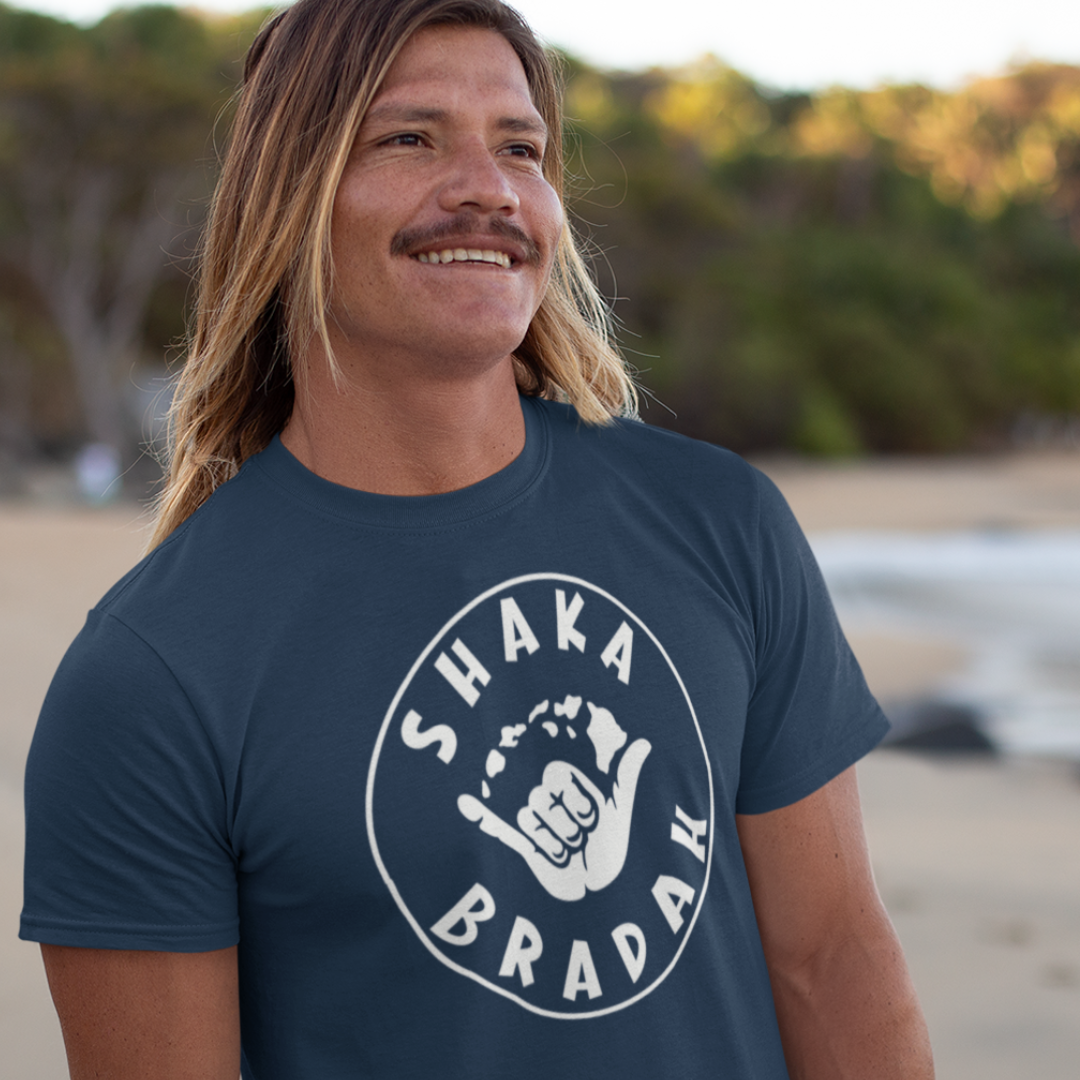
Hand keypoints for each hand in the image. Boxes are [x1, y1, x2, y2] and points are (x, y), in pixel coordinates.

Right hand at [458, 737, 650, 901]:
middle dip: (569, 828)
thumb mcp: (619, 809)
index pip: (561, 777)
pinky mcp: (518, 842)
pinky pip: (497, 827)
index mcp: (567, 780)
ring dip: (554, 846)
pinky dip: (480, 815)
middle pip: (543, 800)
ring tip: (568, 853)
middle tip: (583, 841)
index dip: (580, 804)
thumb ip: (625, 774)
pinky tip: (465, 801)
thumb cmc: (611, 847)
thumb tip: (644, 742)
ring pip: (529, 821)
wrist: (600, 893)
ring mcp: (529, 817)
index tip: (592, 820)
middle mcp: (544, 794)